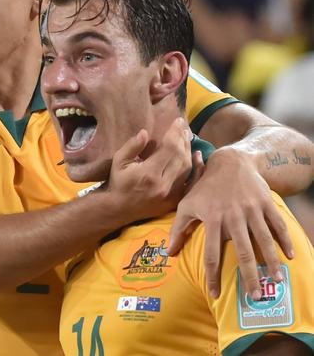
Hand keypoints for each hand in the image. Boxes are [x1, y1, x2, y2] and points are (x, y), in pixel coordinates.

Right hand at [105, 117, 192, 224]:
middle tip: (183, 126)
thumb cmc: (118, 182)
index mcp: (149, 173)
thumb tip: (145, 132)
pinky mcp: (175, 200)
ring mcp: (172, 194)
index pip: (169, 149)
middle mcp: (164, 184)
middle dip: (183, 139)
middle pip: (181, 157)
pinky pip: (191, 183)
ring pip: (187, 168)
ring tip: (186, 137)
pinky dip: (197, 169)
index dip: (175, 133)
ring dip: (189, 150)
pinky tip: (198, 156)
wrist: (119, 208)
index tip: (177, 121)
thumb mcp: (118, 162)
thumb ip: (132, 146)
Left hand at [168, 147, 294, 299]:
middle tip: (254, 297)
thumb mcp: (186, 204)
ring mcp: (251, 210)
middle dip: (249, 276)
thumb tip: (169, 253)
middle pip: (243, 252)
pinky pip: (277, 225)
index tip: (215, 294)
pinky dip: (285, 240)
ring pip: (264, 240)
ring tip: (275, 281)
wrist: (229, 162)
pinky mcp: (265, 203)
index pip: (211, 253)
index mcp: (212, 219)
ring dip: (271, 262)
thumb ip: (178, 229)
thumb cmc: (205, 187)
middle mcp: (233, 216)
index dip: (213, 275)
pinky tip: (289, 256)